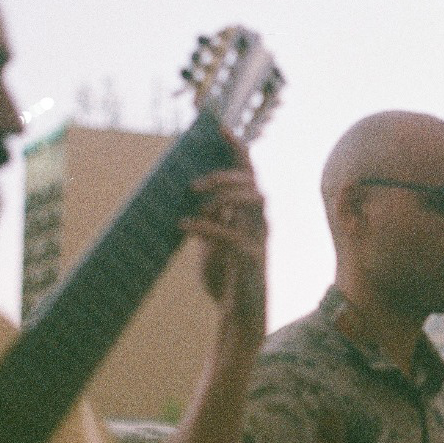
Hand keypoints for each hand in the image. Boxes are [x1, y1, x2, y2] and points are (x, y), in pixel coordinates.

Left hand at [180, 135, 267, 341]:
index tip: (220, 128)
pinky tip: (183, 225)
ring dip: (222, 194)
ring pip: (254, 200)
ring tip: (193, 199)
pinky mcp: (252, 258)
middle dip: (223, 175)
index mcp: (250, 214)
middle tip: (193, 184)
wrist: (237, 314)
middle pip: (252, 182)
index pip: (249, 173)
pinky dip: (205, 226)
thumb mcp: (211, 241)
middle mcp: (260, 222)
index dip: (237, 149)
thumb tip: (187, 189)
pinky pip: (230, 234)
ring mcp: (259, 239)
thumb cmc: (225, 277)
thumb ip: (209, 216)